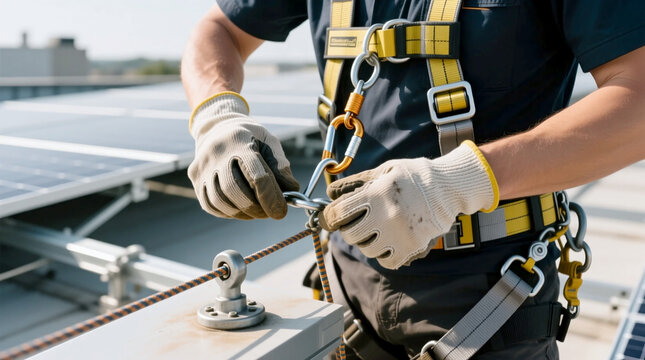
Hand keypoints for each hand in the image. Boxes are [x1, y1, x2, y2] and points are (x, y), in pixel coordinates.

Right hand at [188, 92, 298, 219]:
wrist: (218, 127)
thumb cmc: (250, 138)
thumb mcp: (269, 142)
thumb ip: (281, 165)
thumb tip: (291, 191)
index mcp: (239, 140)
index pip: (256, 175)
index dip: (271, 197)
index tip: (281, 211)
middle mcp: (216, 153)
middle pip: (235, 190)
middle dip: (256, 208)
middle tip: (269, 213)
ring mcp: (202, 166)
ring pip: (221, 201)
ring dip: (243, 213)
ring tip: (257, 211)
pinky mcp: (195, 178)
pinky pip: (211, 205)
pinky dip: (228, 212)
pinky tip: (241, 209)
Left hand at [318, 141, 498, 268]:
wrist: (447, 187)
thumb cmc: (411, 176)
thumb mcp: (382, 171)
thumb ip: (355, 183)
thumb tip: (329, 194)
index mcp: (376, 193)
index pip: (338, 213)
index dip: (328, 217)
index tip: (328, 219)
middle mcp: (386, 215)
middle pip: (350, 234)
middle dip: (349, 229)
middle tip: (358, 222)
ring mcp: (400, 234)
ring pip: (367, 250)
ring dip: (367, 241)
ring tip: (377, 229)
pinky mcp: (412, 247)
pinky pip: (386, 261)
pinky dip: (384, 254)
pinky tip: (389, 241)